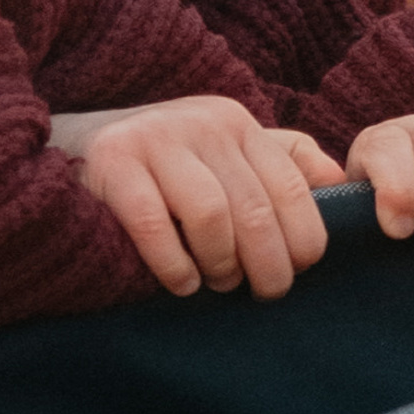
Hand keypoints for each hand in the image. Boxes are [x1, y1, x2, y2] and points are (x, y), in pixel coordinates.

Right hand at [52, 97, 344, 298]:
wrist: (71, 143)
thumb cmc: (160, 165)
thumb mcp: (222, 151)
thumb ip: (281, 161)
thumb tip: (342, 183)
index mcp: (235, 121)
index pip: (294, 189)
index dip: (304, 243)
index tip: (293, 273)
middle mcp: (200, 123)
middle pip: (257, 210)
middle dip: (267, 266)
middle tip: (260, 292)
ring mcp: (153, 138)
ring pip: (211, 215)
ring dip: (220, 264)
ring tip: (215, 283)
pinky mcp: (111, 161)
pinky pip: (153, 223)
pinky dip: (173, 263)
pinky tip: (180, 281)